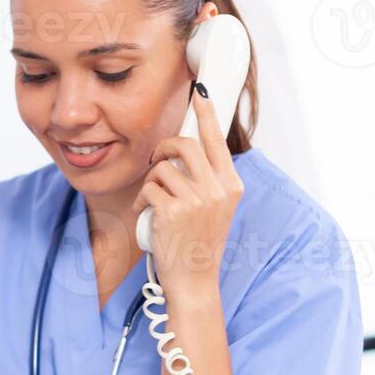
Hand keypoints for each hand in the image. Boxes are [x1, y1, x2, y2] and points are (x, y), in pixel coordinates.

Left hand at [138, 83, 242, 289]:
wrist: (194, 280)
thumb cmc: (199, 244)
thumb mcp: (215, 209)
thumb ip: (207, 181)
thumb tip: (185, 151)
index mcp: (231, 186)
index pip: (218, 141)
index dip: (207, 114)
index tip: (201, 94)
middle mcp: (218, 190)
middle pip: (186, 145)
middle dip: (164, 147)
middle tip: (157, 159)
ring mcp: (196, 200)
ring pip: (162, 169)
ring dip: (151, 182)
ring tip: (155, 201)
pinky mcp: (172, 210)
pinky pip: (149, 188)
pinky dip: (143, 200)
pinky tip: (149, 214)